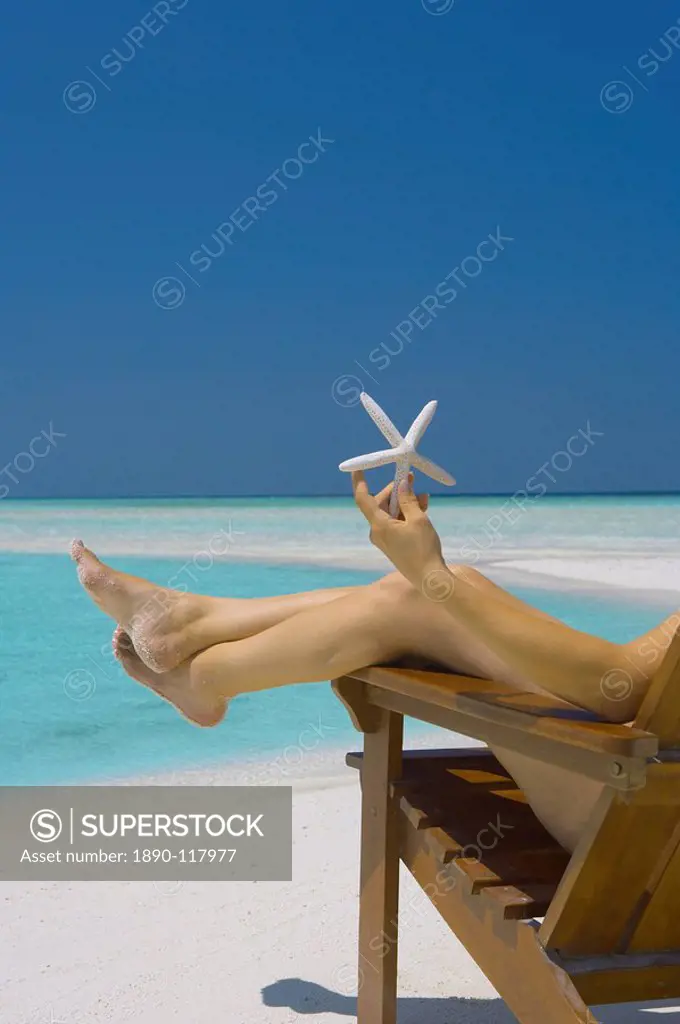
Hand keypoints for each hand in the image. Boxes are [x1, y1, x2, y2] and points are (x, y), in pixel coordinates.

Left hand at [352, 471, 446, 588]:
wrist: (429, 578)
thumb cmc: (423, 548)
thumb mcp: (418, 519)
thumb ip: (408, 500)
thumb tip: (402, 484)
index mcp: (379, 525)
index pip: (362, 499)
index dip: (360, 482)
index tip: (358, 468)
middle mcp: (377, 532)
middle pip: (380, 503)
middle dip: (396, 491)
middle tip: (411, 480)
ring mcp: (384, 539)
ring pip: (390, 513)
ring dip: (405, 503)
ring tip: (424, 498)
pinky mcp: (392, 544)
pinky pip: (395, 523)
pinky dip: (406, 514)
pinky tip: (422, 508)